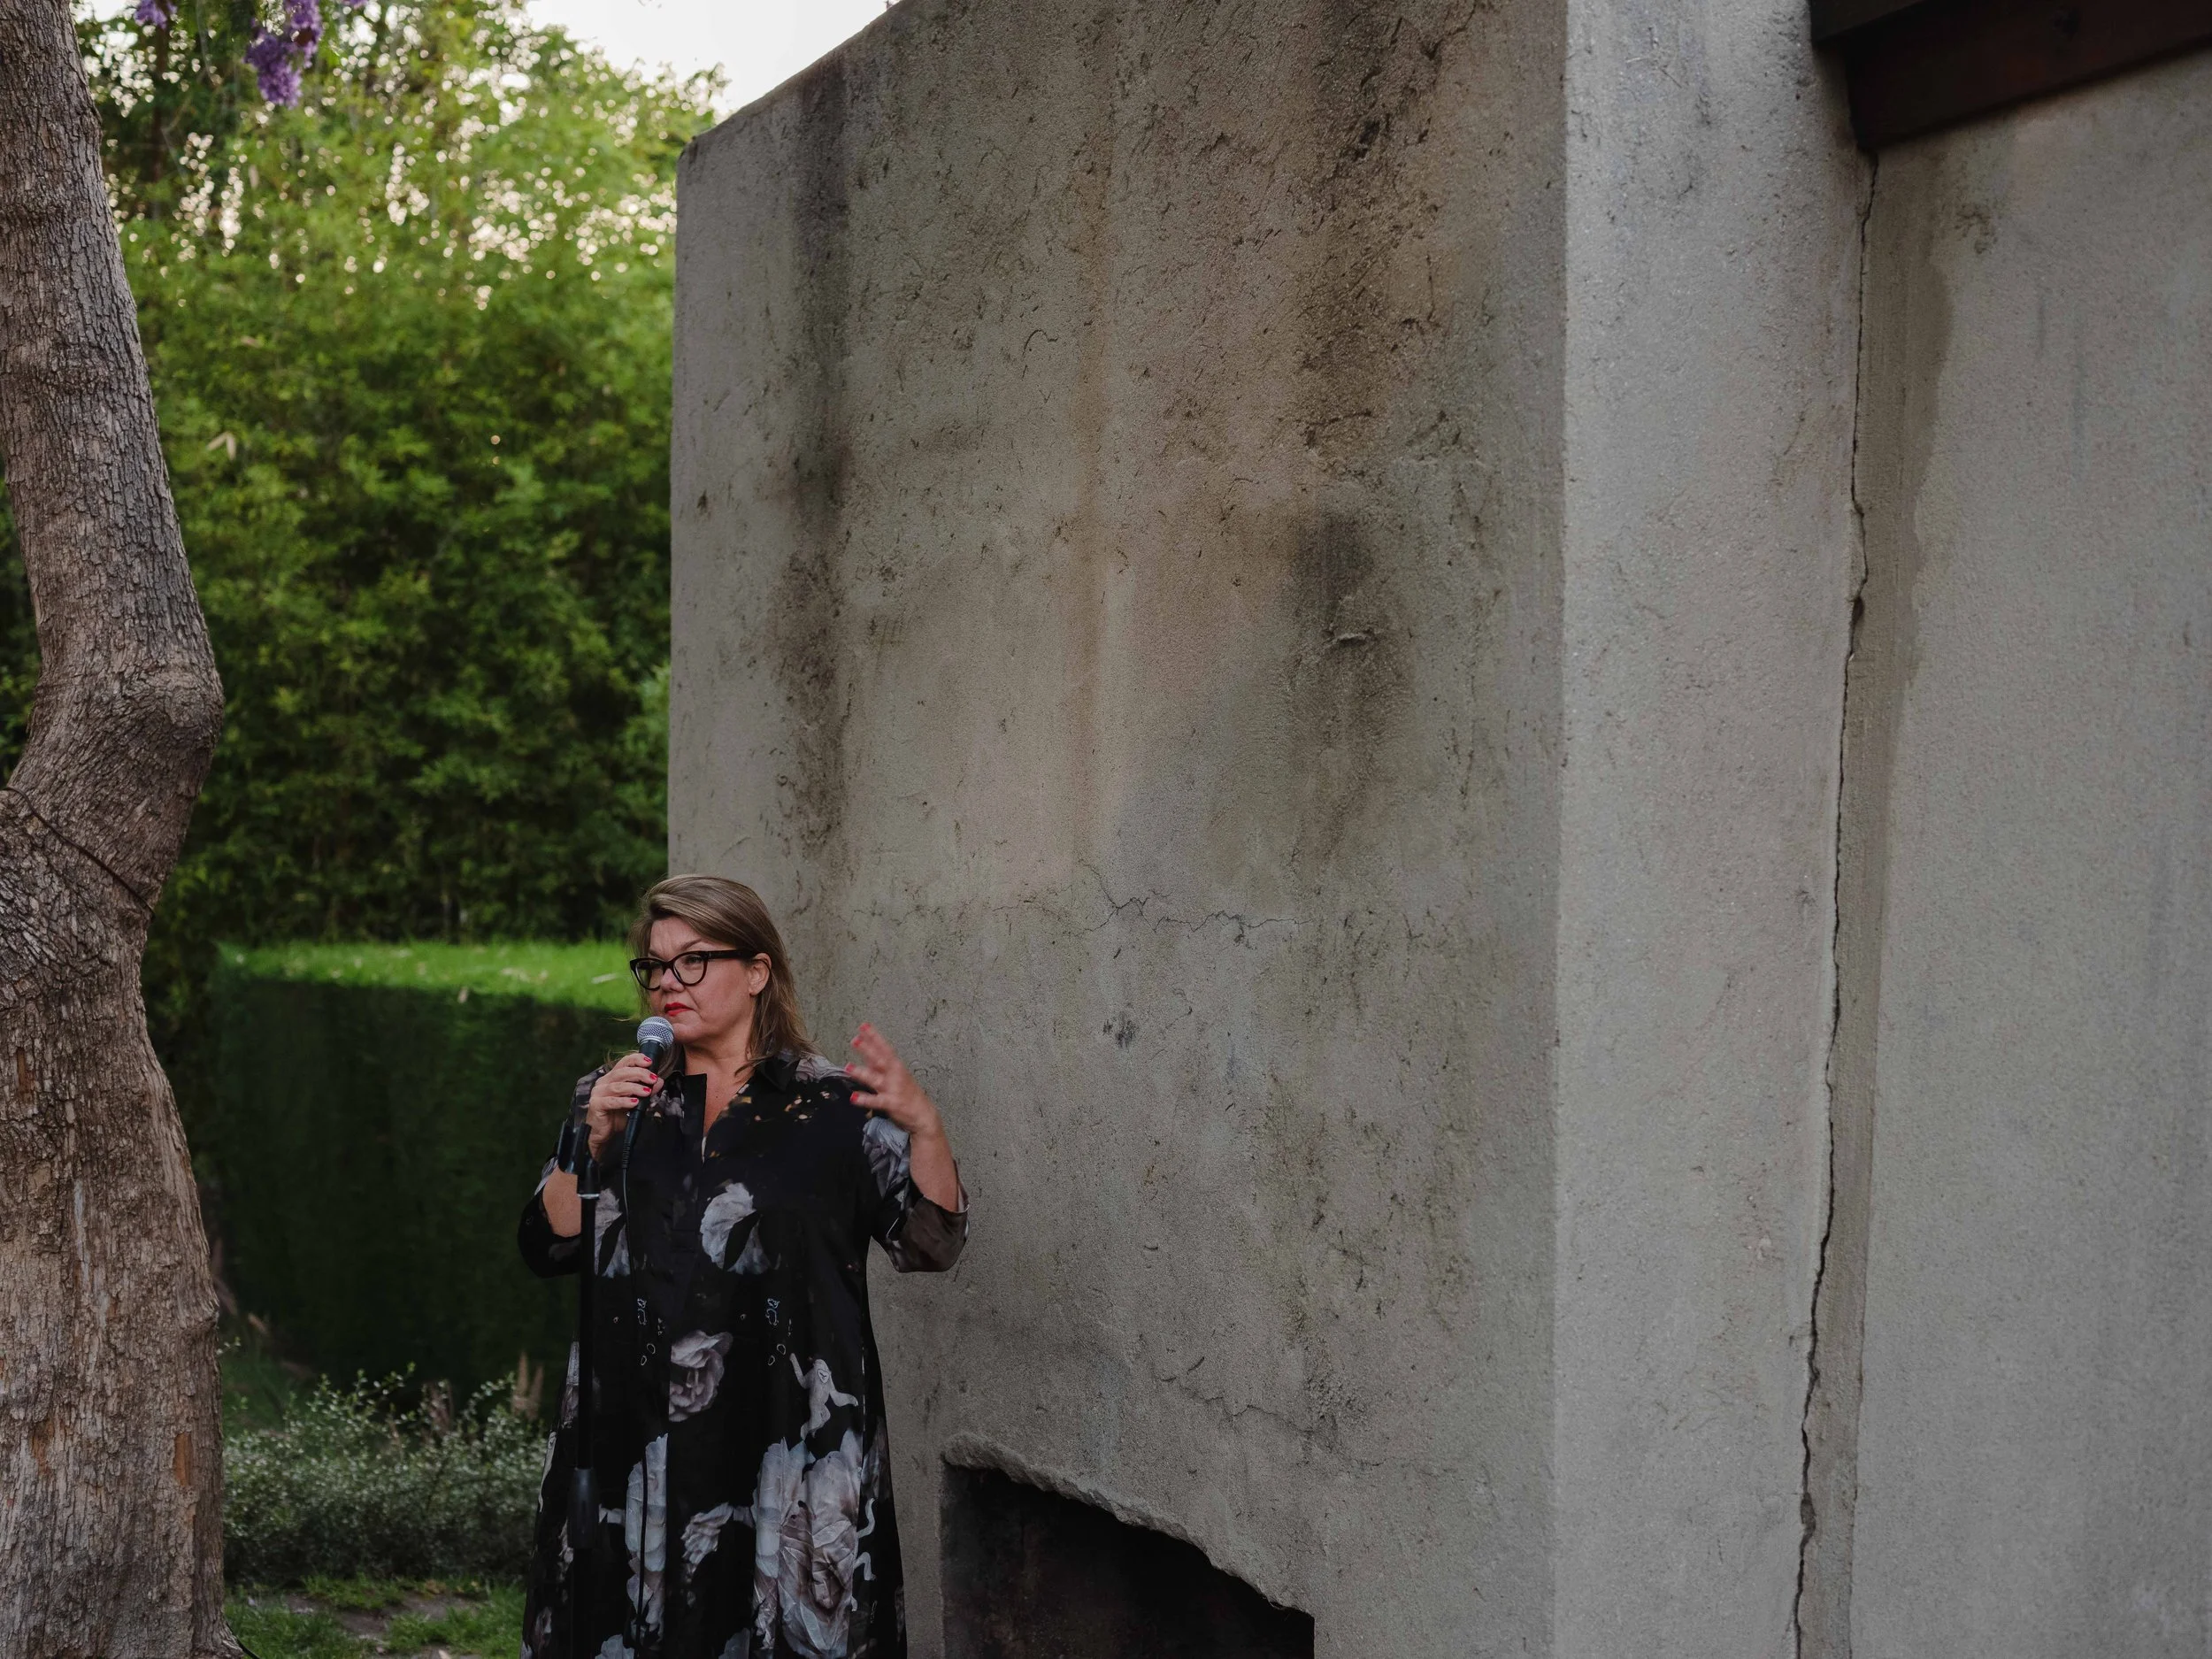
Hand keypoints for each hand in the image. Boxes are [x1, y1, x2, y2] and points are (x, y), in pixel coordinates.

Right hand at [584, 1052, 658, 1158]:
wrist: (604, 1133)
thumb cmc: (617, 1114)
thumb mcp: (635, 1100)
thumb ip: (646, 1090)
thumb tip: (659, 1081)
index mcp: (612, 1077)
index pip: (624, 1062)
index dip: (636, 1060)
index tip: (649, 1062)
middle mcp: (604, 1082)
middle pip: (622, 1072)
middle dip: (640, 1074)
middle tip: (653, 1079)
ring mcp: (598, 1093)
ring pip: (618, 1086)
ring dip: (635, 1088)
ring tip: (647, 1092)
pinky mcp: (596, 1105)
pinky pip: (611, 1101)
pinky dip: (624, 1101)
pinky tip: (634, 1102)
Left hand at [847, 1024, 941, 1141]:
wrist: (923, 1115)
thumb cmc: (909, 1094)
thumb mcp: (897, 1075)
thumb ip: (880, 1066)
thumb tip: (867, 1053)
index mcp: (896, 1067)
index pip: (884, 1048)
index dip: (874, 1037)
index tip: (864, 1026)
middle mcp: (895, 1075)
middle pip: (879, 1059)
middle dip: (867, 1049)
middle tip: (855, 1040)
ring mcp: (893, 1089)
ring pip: (875, 1079)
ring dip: (861, 1072)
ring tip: (848, 1067)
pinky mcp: (891, 1103)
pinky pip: (876, 1101)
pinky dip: (865, 1099)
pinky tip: (854, 1097)